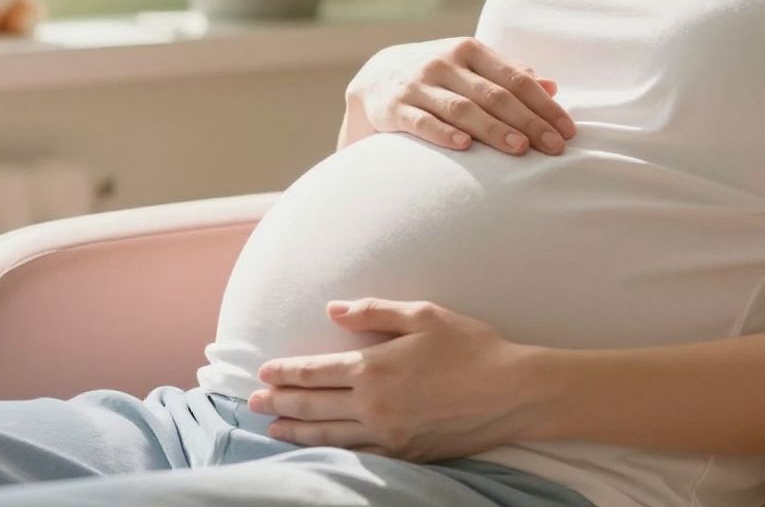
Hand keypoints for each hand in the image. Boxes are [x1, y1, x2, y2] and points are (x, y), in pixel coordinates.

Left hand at [252, 299, 542, 461]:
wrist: (511, 392)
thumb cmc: (471, 347)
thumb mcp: (424, 315)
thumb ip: (374, 312)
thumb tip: (333, 310)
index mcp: (375, 368)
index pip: (315, 371)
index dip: (286, 371)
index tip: (263, 371)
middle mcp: (373, 404)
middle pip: (313, 404)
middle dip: (280, 401)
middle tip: (254, 400)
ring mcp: (387, 433)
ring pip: (327, 434)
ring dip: (295, 428)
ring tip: (273, 426)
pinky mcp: (403, 453)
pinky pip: (355, 454)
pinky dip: (328, 450)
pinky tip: (317, 447)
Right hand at [346, 37, 574, 156]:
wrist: (374, 78)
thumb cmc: (438, 76)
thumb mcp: (470, 66)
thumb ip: (508, 74)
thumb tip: (553, 86)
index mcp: (469, 50)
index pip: (515, 78)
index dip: (544, 105)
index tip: (567, 130)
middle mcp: (444, 62)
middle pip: (494, 95)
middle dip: (528, 122)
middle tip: (553, 147)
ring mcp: (418, 83)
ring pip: (462, 108)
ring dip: (493, 129)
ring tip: (519, 149)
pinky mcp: (393, 106)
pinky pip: (421, 121)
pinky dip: (443, 134)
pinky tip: (464, 147)